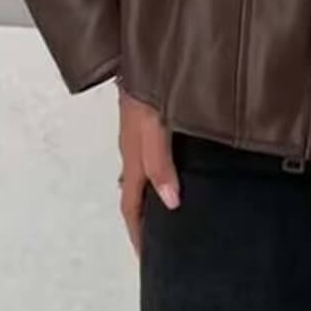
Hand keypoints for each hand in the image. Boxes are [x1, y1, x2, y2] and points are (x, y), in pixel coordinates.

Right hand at [117, 80, 180, 258]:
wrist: (139, 53)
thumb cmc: (143, 88)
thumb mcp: (152, 128)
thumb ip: (161, 163)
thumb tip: (171, 201)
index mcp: (133, 159)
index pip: (131, 208)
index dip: (138, 234)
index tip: (147, 258)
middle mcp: (135, 150)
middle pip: (137, 193)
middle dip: (145, 218)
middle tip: (162, 237)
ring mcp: (141, 134)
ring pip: (146, 173)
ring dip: (154, 193)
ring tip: (173, 206)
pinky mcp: (150, 118)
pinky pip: (154, 153)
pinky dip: (162, 168)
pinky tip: (179, 163)